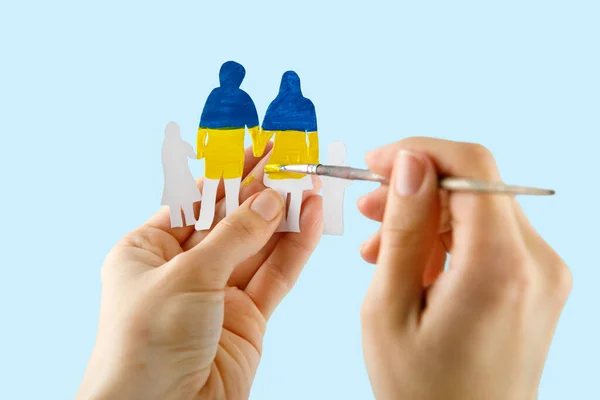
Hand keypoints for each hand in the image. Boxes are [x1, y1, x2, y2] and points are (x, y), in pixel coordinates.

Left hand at [77, 144, 322, 399]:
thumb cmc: (144, 345)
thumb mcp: (187, 277)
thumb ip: (234, 236)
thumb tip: (270, 199)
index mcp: (148, 251)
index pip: (197, 201)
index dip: (230, 175)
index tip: (259, 149)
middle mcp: (183, 269)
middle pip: (232, 221)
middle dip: (263, 192)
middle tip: (294, 161)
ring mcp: (217, 294)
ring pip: (259, 247)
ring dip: (286, 217)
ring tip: (312, 185)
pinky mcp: (247, 318)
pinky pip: (275, 276)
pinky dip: (296, 249)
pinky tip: (312, 220)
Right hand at [357, 138, 570, 399]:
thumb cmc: (421, 393)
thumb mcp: (390, 308)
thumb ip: (403, 229)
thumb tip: (410, 163)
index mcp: (501, 267)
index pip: (472, 165)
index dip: (419, 150)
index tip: (377, 162)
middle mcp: (538, 263)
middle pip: (474, 186)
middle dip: (415, 188)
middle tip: (368, 208)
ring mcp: (543, 275)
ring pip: (478, 211)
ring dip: (426, 218)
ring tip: (379, 247)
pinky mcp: (535, 286)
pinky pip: (487, 240)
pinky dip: (446, 242)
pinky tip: (410, 265)